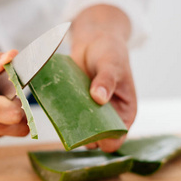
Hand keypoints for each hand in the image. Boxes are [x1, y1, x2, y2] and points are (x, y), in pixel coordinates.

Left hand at [70, 5, 136, 151]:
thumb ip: (106, 80)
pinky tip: (55, 107)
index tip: (91, 130)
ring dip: (70, 126)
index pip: (116, 138)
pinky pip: (67, 118)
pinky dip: (61, 116)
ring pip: (79, 131)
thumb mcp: (112, 64)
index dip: (105, 140)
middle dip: (84, 135)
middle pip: (95, 140)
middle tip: (73, 120)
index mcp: (125, 113)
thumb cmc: (111, 52)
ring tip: (64, 111)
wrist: (95, 40)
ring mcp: (90, 113)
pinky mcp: (74, 106)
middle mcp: (108, 117)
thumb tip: (100, 98)